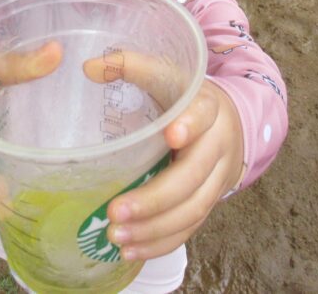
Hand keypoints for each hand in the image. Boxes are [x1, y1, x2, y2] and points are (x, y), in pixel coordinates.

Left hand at [83, 52, 244, 260]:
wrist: (229, 123)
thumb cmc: (186, 98)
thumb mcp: (167, 75)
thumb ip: (132, 67)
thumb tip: (89, 67)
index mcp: (207, 107)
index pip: (203, 114)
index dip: (191, 124)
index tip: (171, 134)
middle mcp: (217, 145)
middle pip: (193, 176)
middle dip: (155, 198)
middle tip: (115, 210)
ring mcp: (216, 179)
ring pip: (193, 209)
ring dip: (155, 228)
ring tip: (116, 236)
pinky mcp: (209, 203)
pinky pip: (190, 228)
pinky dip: (162, 242)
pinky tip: (131, 250)